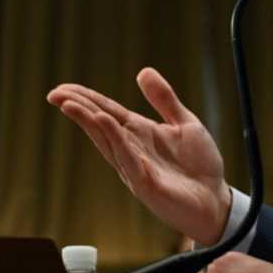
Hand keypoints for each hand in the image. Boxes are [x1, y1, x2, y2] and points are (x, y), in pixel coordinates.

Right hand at [47, 68, 230, 244]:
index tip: (62, 88)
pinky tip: (106, 125)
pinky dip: (116, 142)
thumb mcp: (185, 123)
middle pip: (100, 125)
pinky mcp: (147, 184)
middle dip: (78, 109)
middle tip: (55, 94)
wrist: (217, 201)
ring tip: (71, 105)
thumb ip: (164, 100)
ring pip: (108, 142)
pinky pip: (128, 161)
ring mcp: (136, 168)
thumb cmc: (200, 166)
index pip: (107, 112)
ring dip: (90, 123)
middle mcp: (132, 150)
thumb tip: (143, 71)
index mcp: (140, 134)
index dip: (86, 99)